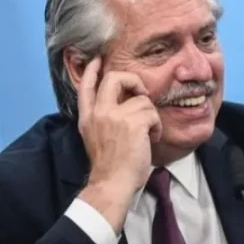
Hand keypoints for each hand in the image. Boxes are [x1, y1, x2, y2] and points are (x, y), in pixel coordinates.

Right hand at [76, 57, 161, 231]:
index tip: (97, 59)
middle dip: (132, 80)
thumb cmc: (109, 166)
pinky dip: (156, 127)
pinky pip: (152, 113)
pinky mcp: (133, 123)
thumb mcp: (95, 137)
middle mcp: (98, 113)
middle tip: (141, 92)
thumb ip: (102, 118)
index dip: (92, 70)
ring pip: (142, 99)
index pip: (86, 86)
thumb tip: (122, 102)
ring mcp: (115, 116)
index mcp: (87, 117)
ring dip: (150, 115)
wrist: (112, 184)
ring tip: (147, 133)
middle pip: (114, 78)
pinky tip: (152, 139)